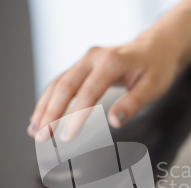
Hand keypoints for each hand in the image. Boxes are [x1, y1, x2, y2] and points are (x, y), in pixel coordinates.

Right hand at [27, 37, 180, 141]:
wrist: (155, 47)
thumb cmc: (156, 67)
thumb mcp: (152, 87)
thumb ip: (132, 104)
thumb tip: (114, 122)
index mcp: (111, 62)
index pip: (88, 93)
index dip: (75, 117)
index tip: (66, 137)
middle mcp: (93, 58)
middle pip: (65, 87)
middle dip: (50, 114)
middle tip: (41, 137)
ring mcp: (85, 60)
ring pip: (58, 84)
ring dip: (44, 107)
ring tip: (34, 131)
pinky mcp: (82, 65)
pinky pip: (61, 82)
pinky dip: (49, 99)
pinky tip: (41, 116)